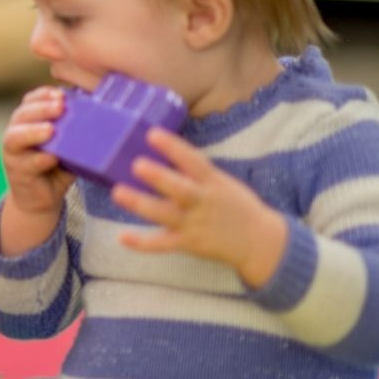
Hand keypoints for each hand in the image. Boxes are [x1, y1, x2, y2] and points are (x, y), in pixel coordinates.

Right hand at [1, 87, 73, 215]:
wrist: (40, 200)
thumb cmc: (57, 167)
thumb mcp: (67, 144)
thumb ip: (75, 129)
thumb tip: (102, 111)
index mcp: (28, 122)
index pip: (30, 101)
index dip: (43, 95)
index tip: (61, 94)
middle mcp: (15, 134)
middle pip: (21, 115)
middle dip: (41, 108)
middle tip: (60, 106)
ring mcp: (13, 154)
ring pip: (15, 137)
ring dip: (33, 132)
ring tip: (50, 130)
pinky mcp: (17, 173)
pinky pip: (27, 164)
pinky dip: (39, 159)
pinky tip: (52, 158)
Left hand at [112, 127, 287, 287]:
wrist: (260, 242)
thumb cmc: (235, 206)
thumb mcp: (222, 183)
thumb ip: (196, 171)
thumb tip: (165, 151)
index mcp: (213, 182)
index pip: (194, 161)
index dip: (173, 147)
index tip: (152, 134)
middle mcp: (203, 201)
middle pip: (180, 189)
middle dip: (159, 177)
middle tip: (137, 164)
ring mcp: (194, 224)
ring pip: (165, 214)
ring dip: (140, 204)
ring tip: (118, 193)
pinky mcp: (188, 244)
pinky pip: (162, 244)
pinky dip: (142, 243)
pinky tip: (122, 237)